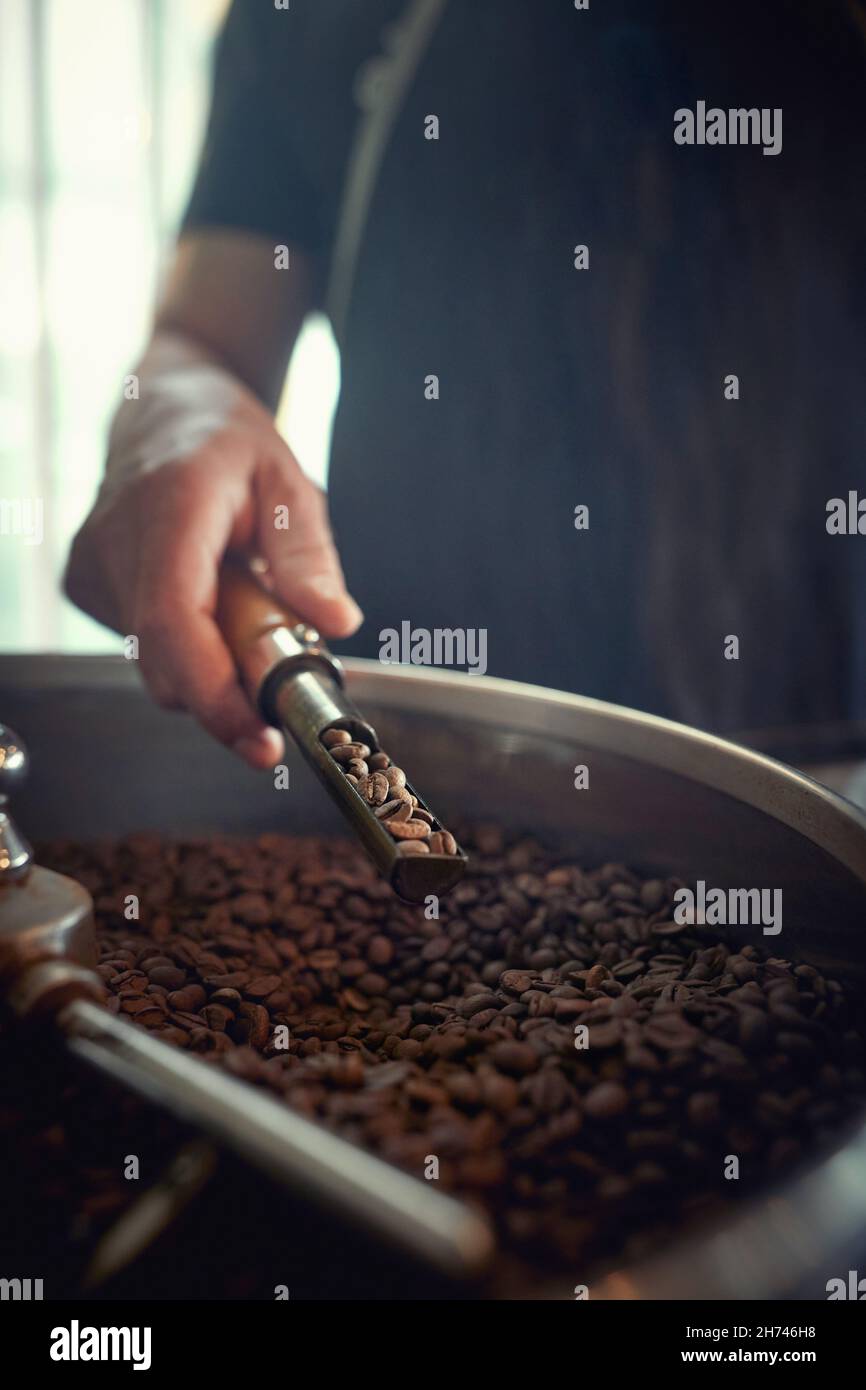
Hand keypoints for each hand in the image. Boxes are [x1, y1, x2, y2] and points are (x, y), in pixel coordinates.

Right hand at [65, 403, 361, 768]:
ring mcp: (91, 568)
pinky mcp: (84, 587)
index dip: (215, 697)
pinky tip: (206, 596)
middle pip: (166, 664)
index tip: (261, 740)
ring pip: (158, 663)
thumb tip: (336, 623)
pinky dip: (188, 644)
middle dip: (232, 692)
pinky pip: (145, 648)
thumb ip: (309, 555)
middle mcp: (115, 543)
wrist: (162, 409)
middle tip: (286, 663)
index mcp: (170, 510)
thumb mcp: (289, 482)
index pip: (176, 626)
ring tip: (242, 597)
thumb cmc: (227, 442)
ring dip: (214, 660)